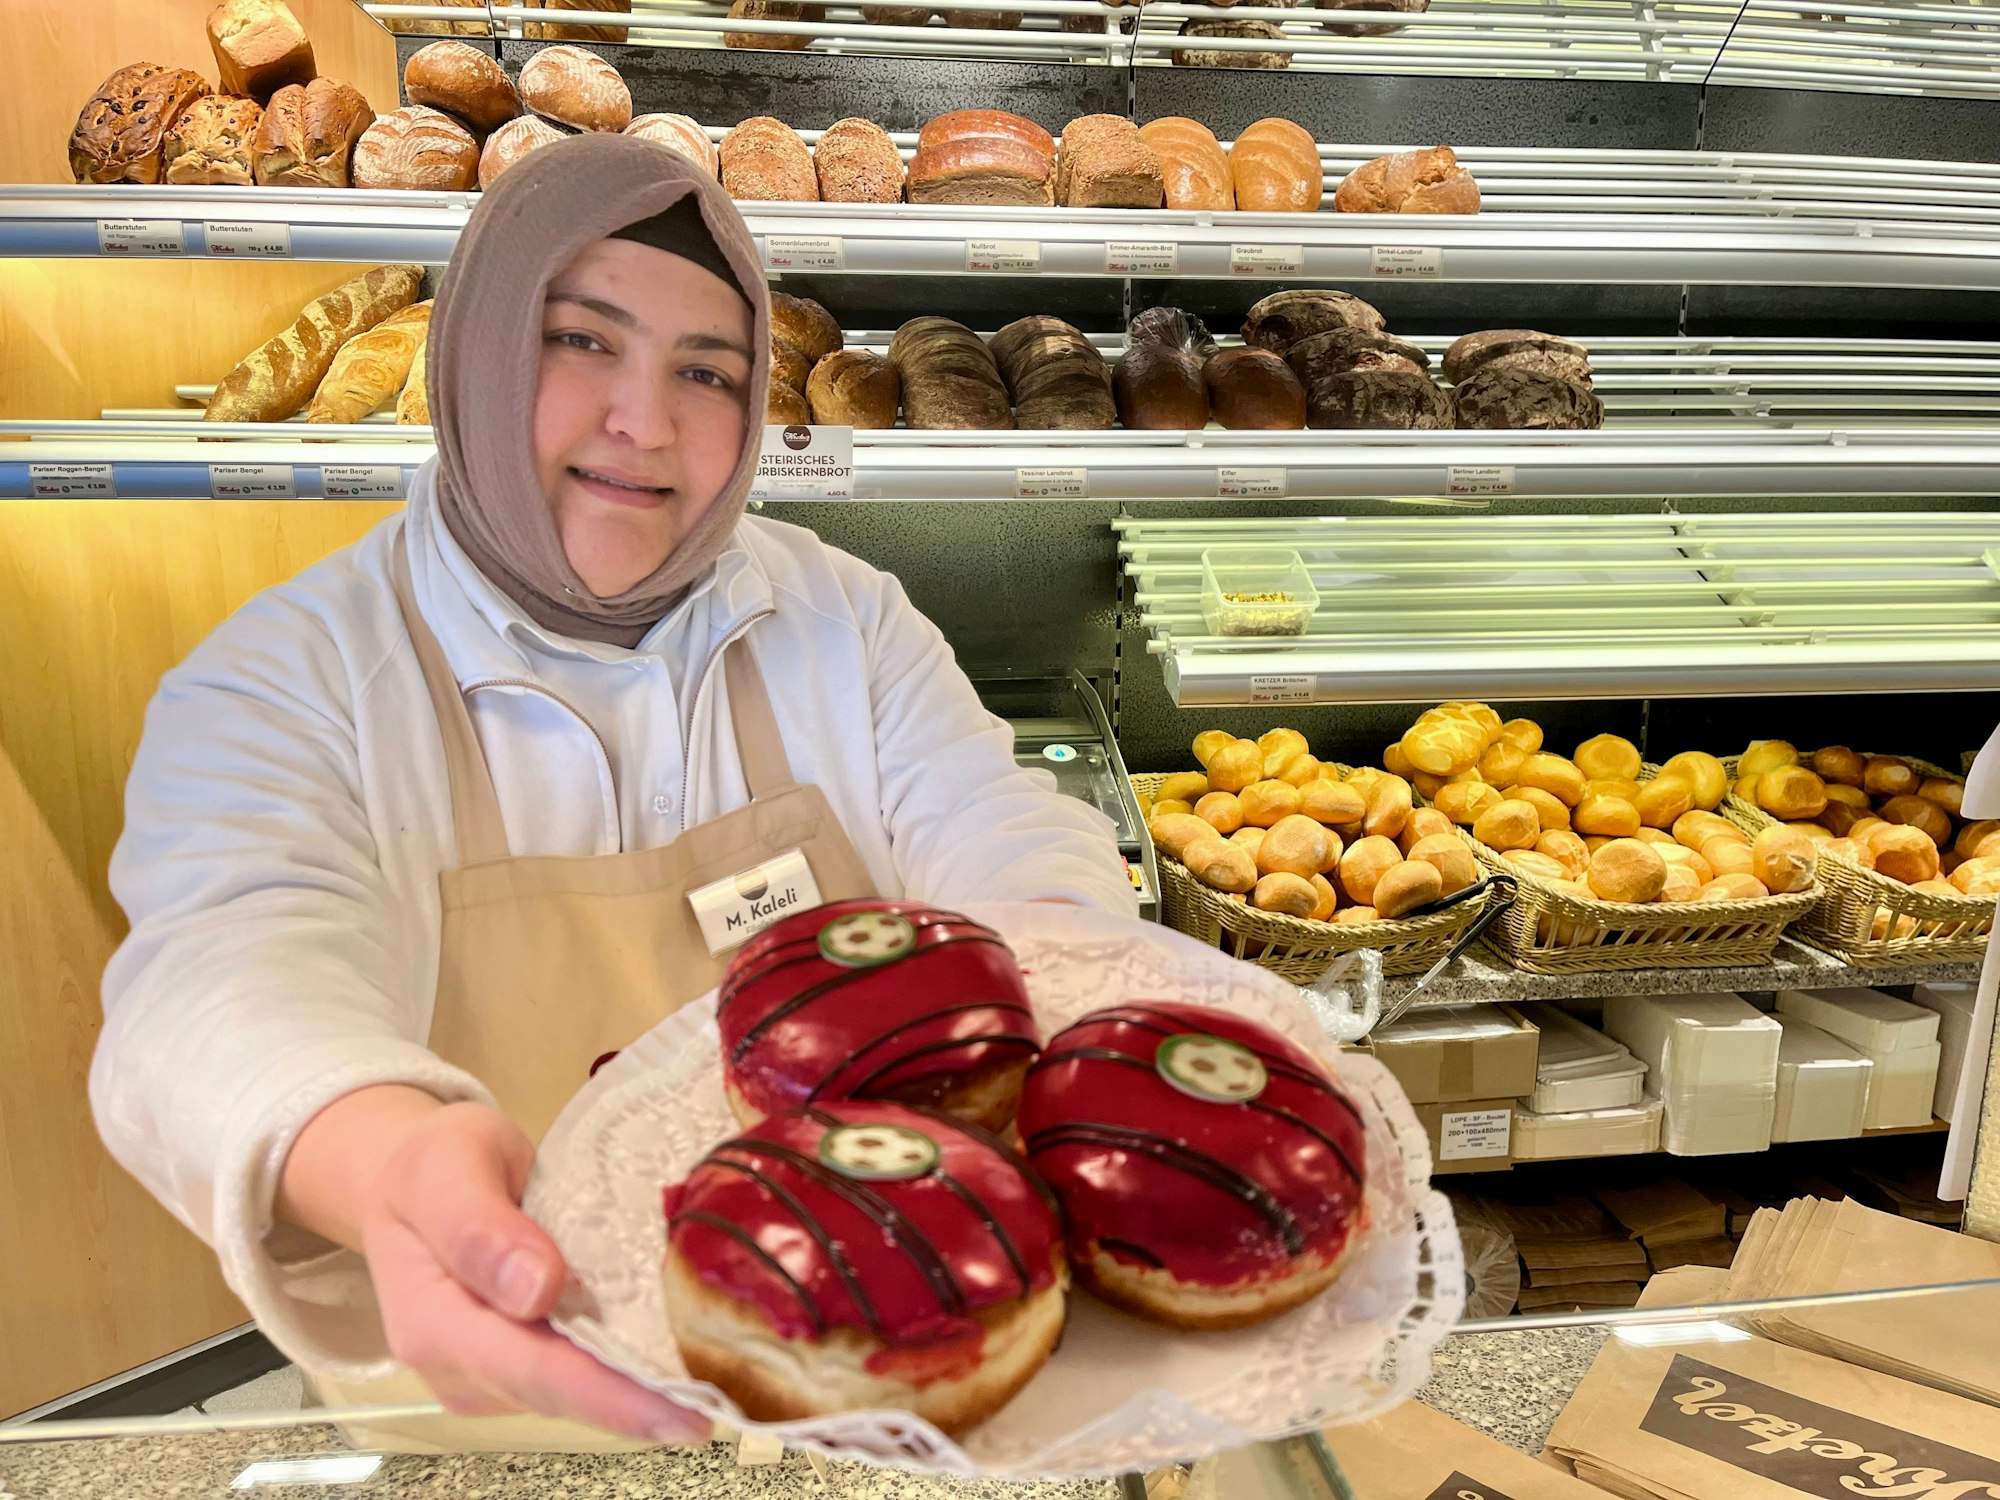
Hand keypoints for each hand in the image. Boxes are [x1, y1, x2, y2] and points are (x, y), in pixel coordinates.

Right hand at [356, 1100, 708, 1441]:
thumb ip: (479, 1226)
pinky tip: (688, 1350)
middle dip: (649, 1402)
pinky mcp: (524, 1357)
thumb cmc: (431, 1165)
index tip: (685, 1409)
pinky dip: (633, 1360)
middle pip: (568, 1392)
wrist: (411, 1172)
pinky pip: (584, 1365)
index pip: (535, 1372)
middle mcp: (465, 1367)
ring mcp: (494, 1371)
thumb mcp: (446, 1169)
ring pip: (582, 1386)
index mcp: (438, 1326)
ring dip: (649, 1385)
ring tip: (728, 1374)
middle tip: (737, 1396)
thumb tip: (536, 1289)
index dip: (612, 1398)